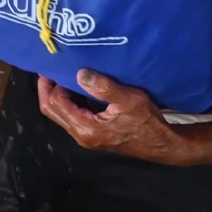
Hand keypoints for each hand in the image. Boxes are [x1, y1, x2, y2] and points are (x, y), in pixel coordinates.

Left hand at [37, 70, 187, 164]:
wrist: (162, 144)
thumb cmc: (147, 122)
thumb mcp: (128, 99)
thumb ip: (103, 87)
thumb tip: (80, 74)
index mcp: (86, 127)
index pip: (56, 104)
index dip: (51, 85)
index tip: (53, 67)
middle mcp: (81, 135)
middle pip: (52, 111)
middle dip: (49, 90)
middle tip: (52, 70)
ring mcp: (86, 137)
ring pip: (61, 115)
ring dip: (59, 96)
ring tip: (64, 76)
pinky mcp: (93, 135)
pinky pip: (72, 117)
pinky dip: (70, 102)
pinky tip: (78, 88)